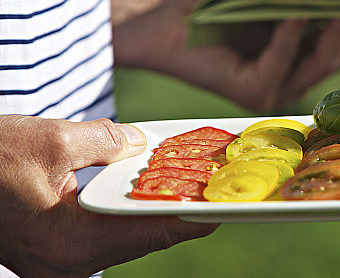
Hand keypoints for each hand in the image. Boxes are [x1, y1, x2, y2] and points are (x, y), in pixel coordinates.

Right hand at [0, 115, 216, 276]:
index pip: (154, 231)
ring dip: (151, 209)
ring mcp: (58, 263)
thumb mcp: (50, 139)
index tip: (228, 202)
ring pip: (123, 236)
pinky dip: (123, 212)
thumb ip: (106, 141)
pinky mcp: (51, 253)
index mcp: (72, 241)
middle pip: (143, 236)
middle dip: (177, 207)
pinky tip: (139, 189)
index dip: (196, 215)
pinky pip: (101, 234)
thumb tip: (140, 143)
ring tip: (185, 182)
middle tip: (211, 182)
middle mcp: (68, 262)